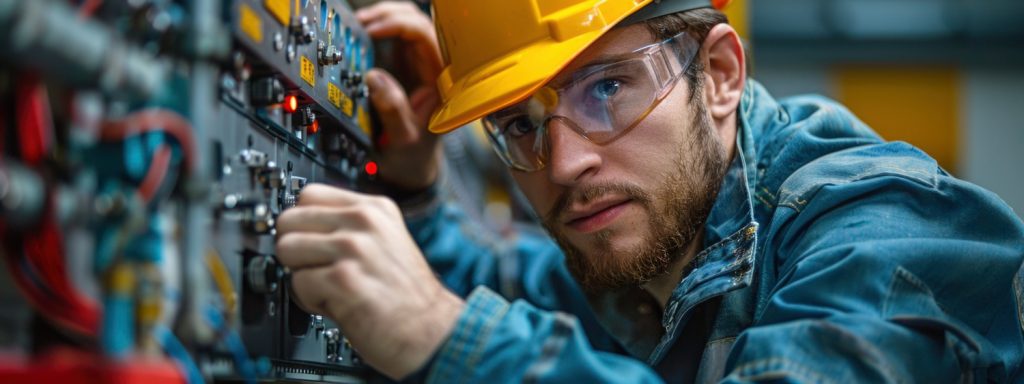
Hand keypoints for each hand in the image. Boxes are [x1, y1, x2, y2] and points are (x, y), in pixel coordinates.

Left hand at [275, 184, 464, 378]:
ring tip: (330, 287)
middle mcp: (364, 222)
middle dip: (296, 249)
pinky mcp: (343, 279)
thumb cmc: (408, 297)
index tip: (310, 241)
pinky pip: (296, 283)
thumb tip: (303, 227)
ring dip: (301, 275)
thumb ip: (350, 227)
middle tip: (319, 269)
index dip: (303, 223)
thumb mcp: (387, 241)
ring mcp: (354, 248)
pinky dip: (310, 301)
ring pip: (287, 249)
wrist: (432, 332)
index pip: (308, 194)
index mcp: (374, 208)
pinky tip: (338, 304)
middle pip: (289, 219)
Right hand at [357, 2, 443, 190]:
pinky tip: (363, 34)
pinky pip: (394, 36)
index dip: (399, 25)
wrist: (412, 169)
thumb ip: (392, 111)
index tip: (372, 30)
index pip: (426, 36)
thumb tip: (375, 78)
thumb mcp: (403, 139)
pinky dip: (378, 28)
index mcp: (442, 81)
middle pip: (417, 21)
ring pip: (407, 24)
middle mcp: (434, 68)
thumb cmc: (414, 157)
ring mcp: (420, 65)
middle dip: (388, 15)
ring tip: (359, 25)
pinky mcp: (405, 67)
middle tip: (361, 24)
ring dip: (383, 18)